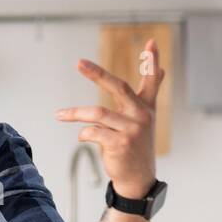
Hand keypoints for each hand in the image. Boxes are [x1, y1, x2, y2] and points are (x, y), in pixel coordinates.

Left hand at [55, 38, 164, 199]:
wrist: (137, 179)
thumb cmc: (136, 145)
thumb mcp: (144, 118)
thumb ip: (147, 93)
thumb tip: (162, 67)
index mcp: (146, 107)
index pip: (152, 80)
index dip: (152, 61)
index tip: (151, 42)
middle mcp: (142, 115)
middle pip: (118, 87)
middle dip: (97, 74)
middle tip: (79, 63)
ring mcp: (132, 130)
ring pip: (97, 113)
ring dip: (74, 113)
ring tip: (59, 114)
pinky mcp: (120, 144)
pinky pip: (92, 132)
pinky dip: (83, 133)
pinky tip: (82, 136)